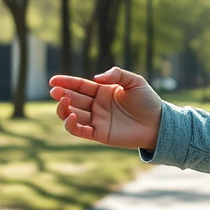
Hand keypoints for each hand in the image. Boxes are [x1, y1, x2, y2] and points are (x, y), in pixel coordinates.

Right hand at [48, 67, 162, 149]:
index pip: (80, 86)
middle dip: (62, 94)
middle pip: (73, 99)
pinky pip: (80, 130)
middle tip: (55, 91)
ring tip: (64, 102)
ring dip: (64, 109)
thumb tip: (96, 77)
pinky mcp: (99, 134)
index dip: (66, 82)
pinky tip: (70, 116)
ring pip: (72, 115)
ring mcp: (97, 120)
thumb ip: (116, 75)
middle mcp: (97, 105)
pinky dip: (71, 125)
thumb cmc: (148, 101)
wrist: (157, 123)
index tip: (52, 80)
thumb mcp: (134, 81)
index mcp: (103, 91)